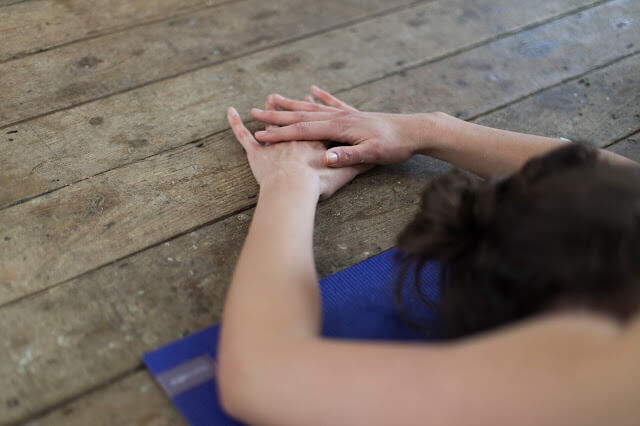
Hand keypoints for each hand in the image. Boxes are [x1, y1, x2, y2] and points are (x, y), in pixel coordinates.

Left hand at [227, 98, 369, 199]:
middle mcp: (297, 135)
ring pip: (273, 122)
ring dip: (272, 110)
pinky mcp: (257, 153)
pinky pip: (242, 136)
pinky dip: (235, 124)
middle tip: (290, 94)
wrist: (294, 191)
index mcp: (318, 136)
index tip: (311, 95)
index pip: (317, 120)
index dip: (315, 109)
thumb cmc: (321, 184)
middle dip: (292, 105)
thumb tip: (365, 152)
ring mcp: (276, 144)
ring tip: (269, 99)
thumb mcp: (349, 170)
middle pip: (296, 117)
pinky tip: (229, 111)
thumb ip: (353, 160)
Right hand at [250, 85, 437, 167]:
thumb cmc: (394, 145)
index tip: (260, 136)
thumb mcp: (372, 155)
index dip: (280, 134)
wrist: (414, 130)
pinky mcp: (353, 113)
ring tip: (272, 98)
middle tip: (254, 112)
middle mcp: (338, 117)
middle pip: (301, 116)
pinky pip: (332, 102)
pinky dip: (320, 96)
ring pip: (311, 107)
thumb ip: (348, 157)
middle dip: (276, 116)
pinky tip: (311, 90)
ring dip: (291, 104)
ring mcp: (345, 113)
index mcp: (338, 128)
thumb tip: (325, 159)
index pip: (303, 131)